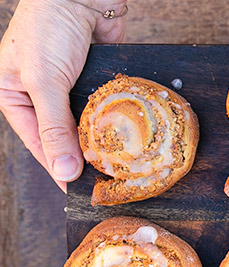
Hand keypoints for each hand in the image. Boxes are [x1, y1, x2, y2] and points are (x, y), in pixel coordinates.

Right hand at [0, 0, 125, 190]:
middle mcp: (41, 95)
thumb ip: (55, 126)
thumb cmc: (48, 28)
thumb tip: (63, 170)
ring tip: (120, 167)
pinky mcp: (95, 80)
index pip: (37, 142)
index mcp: (12, 95)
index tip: (78, 192)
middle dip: (84, 157)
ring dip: (103, 142)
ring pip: (87, 125)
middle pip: (64, 137)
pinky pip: (106, 108)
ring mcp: (70, 88)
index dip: (58, 167)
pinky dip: (117, 121)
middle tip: (105, 183)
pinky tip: (131, 139)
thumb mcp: (43, 81)